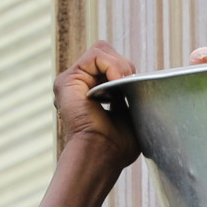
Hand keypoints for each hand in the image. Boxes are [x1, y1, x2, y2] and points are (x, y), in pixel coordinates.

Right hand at [56, 41, 141, 167]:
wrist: (102, 154)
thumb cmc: (117, 145)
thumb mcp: (130, 113)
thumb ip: (131, 94)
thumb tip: (140, 80)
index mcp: (92, 93)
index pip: (113, 64)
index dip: (127, 71)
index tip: (135, 89)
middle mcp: (79, 85)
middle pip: (107, 53)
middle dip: (124, 65)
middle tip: (130, 84)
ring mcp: (71, 82)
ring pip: (102, 51)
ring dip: (120, 65)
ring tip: (123, 83)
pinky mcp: (66, 81)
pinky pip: (95, 55)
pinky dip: (111, 65)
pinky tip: (116, 81)